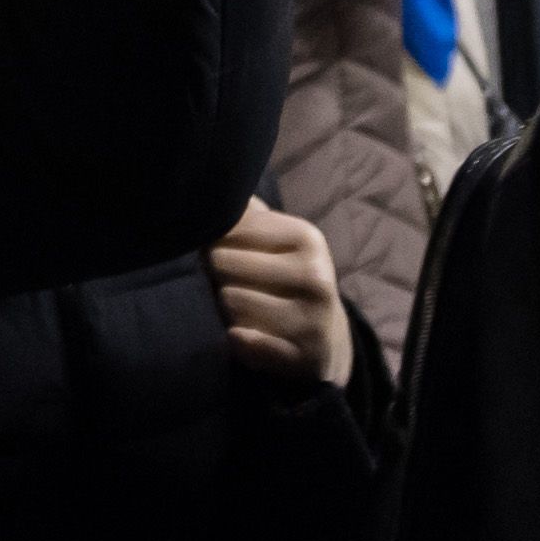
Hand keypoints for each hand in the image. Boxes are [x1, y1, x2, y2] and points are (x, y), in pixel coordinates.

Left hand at [207, 202, 351, 388]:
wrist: (326, 338)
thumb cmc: (286, 278)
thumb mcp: (277, 241)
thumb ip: (247, 214)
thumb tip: (214, 183)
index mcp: (307, 237)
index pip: (229, 227)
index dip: (215, 241)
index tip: (226, 251)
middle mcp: (315, 276)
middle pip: (221, 264)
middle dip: (218, 275)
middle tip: (234, 283)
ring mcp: (312, 320)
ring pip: (228, 302)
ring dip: (225, 308)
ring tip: (245, 308)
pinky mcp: (302, 357)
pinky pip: (242, 342)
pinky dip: (237, 340)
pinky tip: (250, 336)